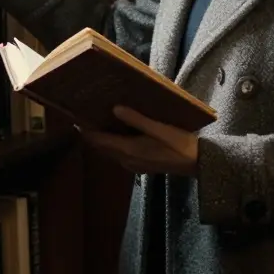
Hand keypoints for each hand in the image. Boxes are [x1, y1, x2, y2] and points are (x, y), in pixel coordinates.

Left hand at [81, 106, 198, 176]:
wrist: (196, 162)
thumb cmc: (178, 143)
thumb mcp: (158, 128)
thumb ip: (136, 119)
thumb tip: (114, 108)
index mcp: (129, 150)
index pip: (99, 141)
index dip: (86, 131)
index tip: (76, 118)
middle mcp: (127, 160)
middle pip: (102, 148)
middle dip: (92, 135)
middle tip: (85, 116)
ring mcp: (134, 164)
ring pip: (111, 152)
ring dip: (103, 140)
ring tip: (99, 121)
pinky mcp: (141, 165)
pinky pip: (120, 154)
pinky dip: (114, 144)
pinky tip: (119, 133)